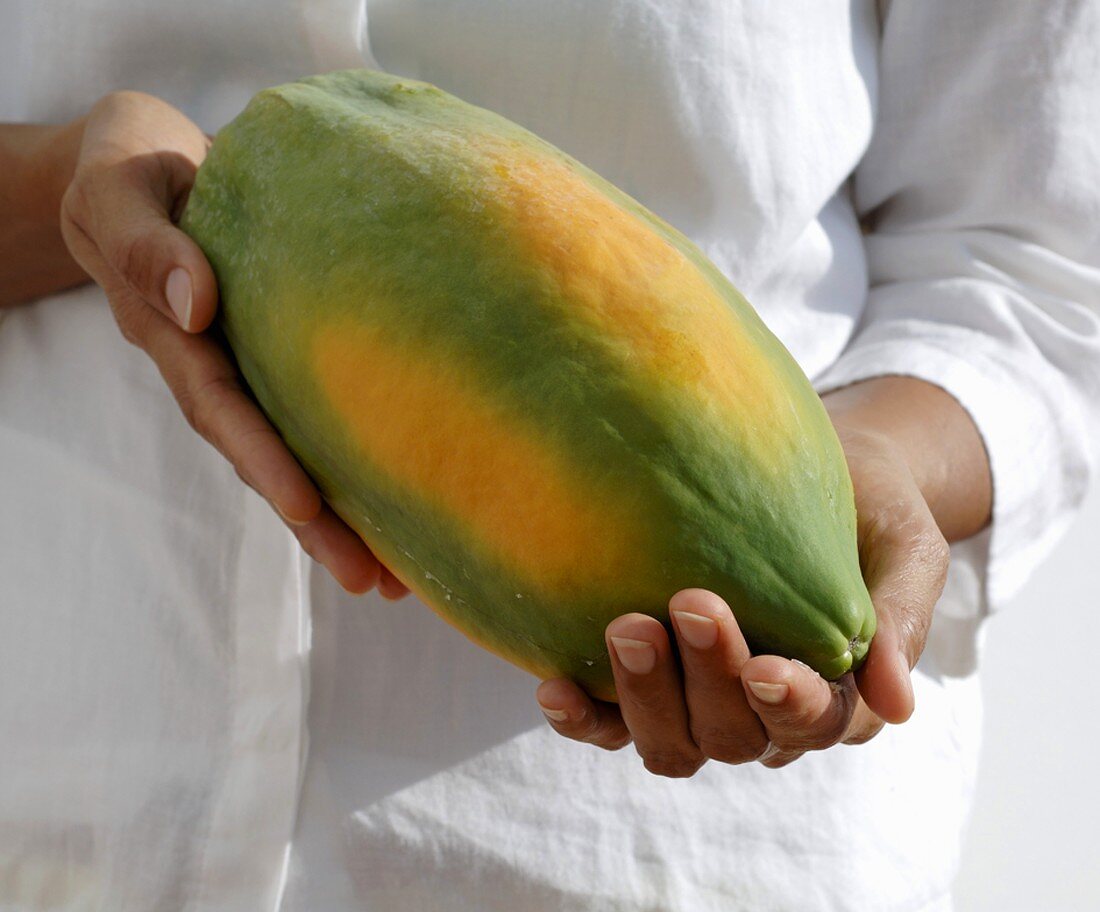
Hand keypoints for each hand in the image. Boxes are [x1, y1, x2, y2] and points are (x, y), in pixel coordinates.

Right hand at [57, 91, 409, 598]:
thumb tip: (198, 303)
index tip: (307, 508)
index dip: (261, 459)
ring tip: (399, 574)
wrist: (148, 165)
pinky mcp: (282, 354)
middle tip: (369, 579)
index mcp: (174, 337)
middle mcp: (216, 367)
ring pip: (296, 449)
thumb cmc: (129, 170)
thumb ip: (148, 245)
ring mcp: (250, 366)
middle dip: (315, 523)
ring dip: (341, 515)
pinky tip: (404, 502)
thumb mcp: (119, 191)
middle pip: (264, 456)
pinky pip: (317, 413)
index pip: (219, 407)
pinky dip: (354, 460)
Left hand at [535, 376, 991, 774]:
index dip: (791, 705)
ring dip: (645, 698)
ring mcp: (699, 702)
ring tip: (627, 627)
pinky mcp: (647, 682)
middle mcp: (763, 713)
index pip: (817, 722)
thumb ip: (900, 615)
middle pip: (735, 736)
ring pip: (672, 742)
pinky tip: (555, 686)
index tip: (766, 668)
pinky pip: (611, 723)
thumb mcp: (903, 546)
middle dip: (711, 681)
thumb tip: (898, 704)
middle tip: (690, 605)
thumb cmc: (865, 504)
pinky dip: (584, 717)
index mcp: (836, 692)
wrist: (811, 465)